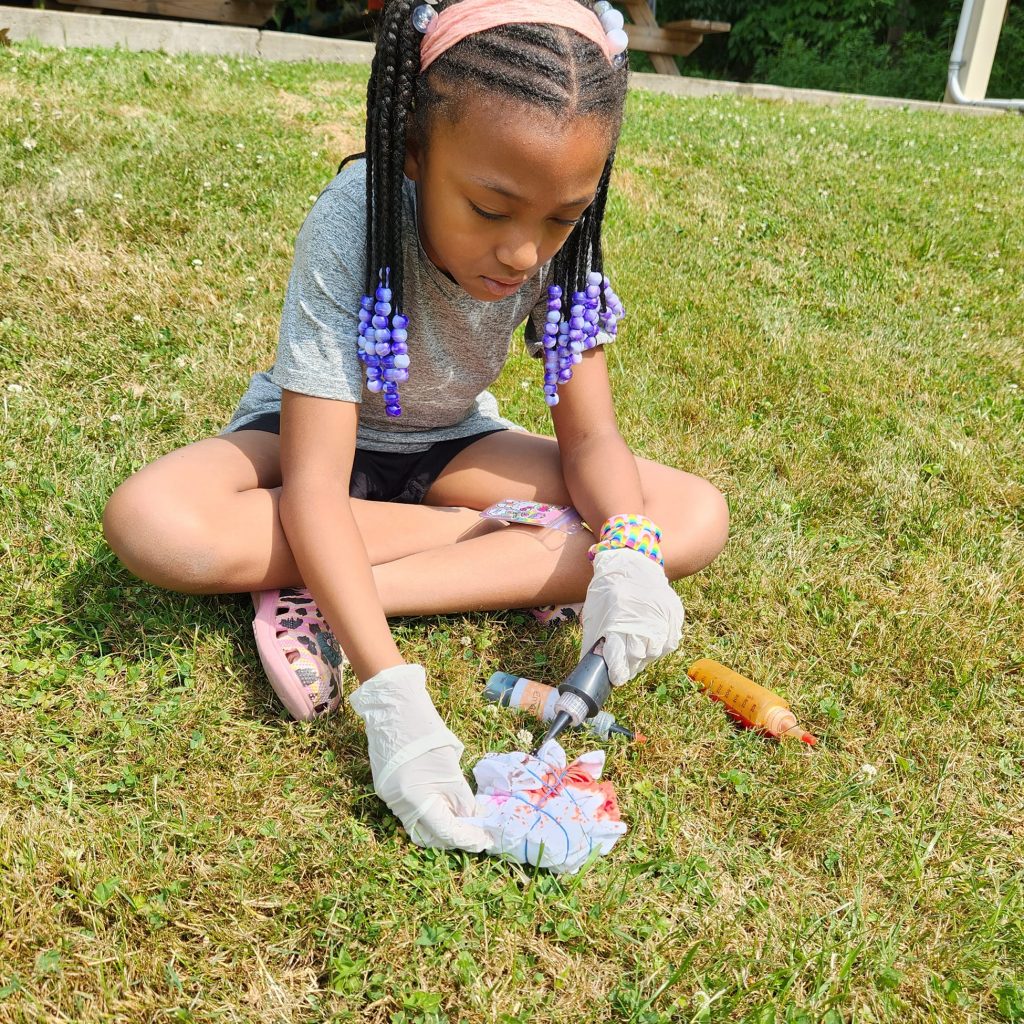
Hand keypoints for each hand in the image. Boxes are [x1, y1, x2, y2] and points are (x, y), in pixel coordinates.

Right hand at [348, 663, 490, 851]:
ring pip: (419, 824)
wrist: (396, 708)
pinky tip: (445, 806)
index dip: (467, 838)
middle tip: (476, 834)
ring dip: (442, 825)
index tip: (485, 841)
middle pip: (428, 835)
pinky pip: (411, 810)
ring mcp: (389, 797)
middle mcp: (397, 804)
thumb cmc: (427, 736)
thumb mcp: (451, 770)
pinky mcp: (387, 787)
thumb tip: (476, 821)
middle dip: (453, 838)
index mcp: (415, 799)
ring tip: (465, 821)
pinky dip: (429, 812)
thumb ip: (463, 800)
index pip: (445, 831)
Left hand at [581, 548, 683, 684]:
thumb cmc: (608, 588)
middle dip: (630, 667)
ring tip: (635, 656)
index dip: (617, 672)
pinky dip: (659, 647)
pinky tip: (648, 643)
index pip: (618, 657)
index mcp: (617, 618)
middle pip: (638, 657)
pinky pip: (669, 642)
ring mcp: (661, 616)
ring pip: (655, 652)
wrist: (632, 561)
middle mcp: (641, 618)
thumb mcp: (594, 611)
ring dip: (644, 658)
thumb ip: (592, 640)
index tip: (615, 677)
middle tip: (624, 668)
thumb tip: (588, 666)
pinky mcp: (673, 613)